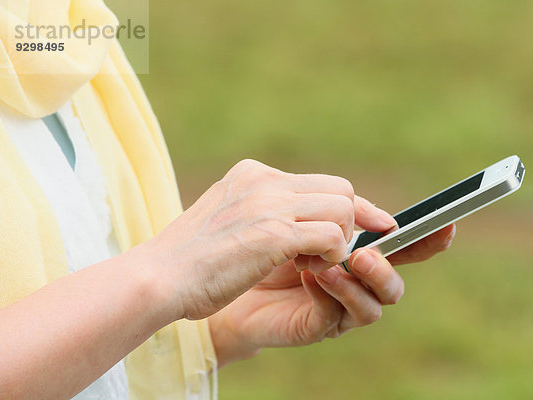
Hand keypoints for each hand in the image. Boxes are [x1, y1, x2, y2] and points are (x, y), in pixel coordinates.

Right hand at [146, 159, 371, 320]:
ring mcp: (269, 203)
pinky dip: (332, 255)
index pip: (318, 180)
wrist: (158, 277)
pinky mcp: (274, 233)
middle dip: (350, 221)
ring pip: (341, 208)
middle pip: (339, 188)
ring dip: (338, 240)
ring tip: (311, 263)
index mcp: (251, 173)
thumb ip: (259, 209)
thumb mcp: (226, 218)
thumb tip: (292, 217)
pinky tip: (308, 270)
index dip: (350, 203)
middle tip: (338, 252)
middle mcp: (263, 179)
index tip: (375, 220)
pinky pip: (332, 236)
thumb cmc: (189, 259)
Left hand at [208, 209, 455, 366]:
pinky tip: (310, 276)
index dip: (429, 237)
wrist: (221, 275)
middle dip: (388, 266)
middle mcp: (356, 279)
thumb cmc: (262, 241)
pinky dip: (329, 293)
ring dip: (360, 282)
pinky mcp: (318, 324)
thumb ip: (340, 212)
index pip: (402, 245)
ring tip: (334, 265)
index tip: (448, 224)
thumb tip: (383, 218)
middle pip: (396, 280)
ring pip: (377, 303)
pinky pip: (337, 315)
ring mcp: (340, 305)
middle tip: (364, 253)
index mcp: (358, 249)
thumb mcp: (301, 215)